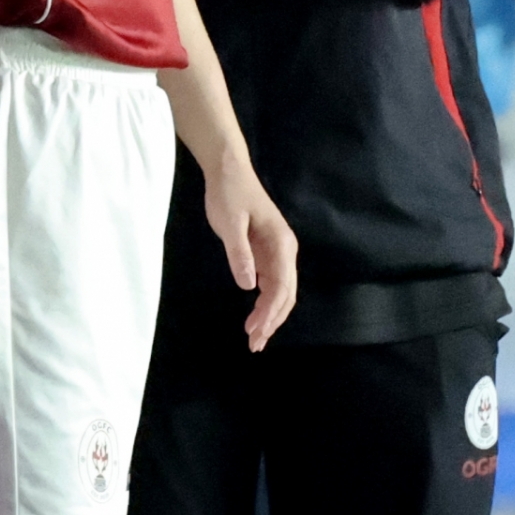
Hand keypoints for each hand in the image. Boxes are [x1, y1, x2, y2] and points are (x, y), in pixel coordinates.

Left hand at [203, 147, 297, 350]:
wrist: (228, 169)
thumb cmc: (229, 193)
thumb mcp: (230, 222)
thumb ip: (240, 253)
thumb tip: (249, 286)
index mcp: (281, 244)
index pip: (281, 287)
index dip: (269, 313)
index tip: (255, 332)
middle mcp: (285, 250)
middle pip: (286, 294)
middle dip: (272, 321)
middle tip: (254, 344)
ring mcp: (278, 251)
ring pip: (281, 291)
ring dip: (271, 316)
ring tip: (255, 338)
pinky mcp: (267, 251)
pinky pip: (272, 283)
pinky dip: (265, 303)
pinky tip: (256, 316)